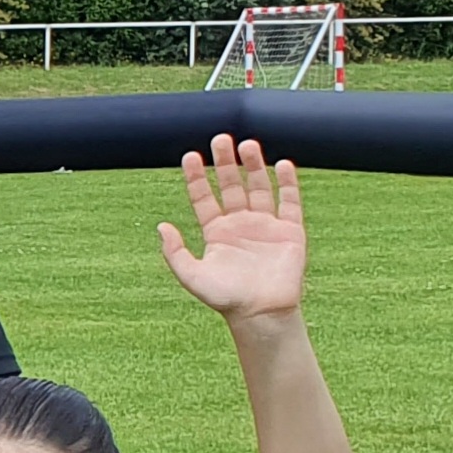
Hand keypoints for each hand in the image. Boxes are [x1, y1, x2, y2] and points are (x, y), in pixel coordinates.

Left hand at [158, 137, 306, 323]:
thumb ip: (175, 252)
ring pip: (259, 188)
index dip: (198, 177)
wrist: (260, 313)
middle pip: (232, 185)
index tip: (190, 156)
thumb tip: (161, 226)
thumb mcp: (191, 276)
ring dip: (254, 166)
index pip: (205, 197)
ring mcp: (266, 225)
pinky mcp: (290, 231)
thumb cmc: (225, 298)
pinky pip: (289, 203)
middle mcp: (240, 224)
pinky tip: (282, 164)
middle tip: (220, 139)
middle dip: (226, 163)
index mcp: (216, 232)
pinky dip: (287, 184)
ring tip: (247, 145)